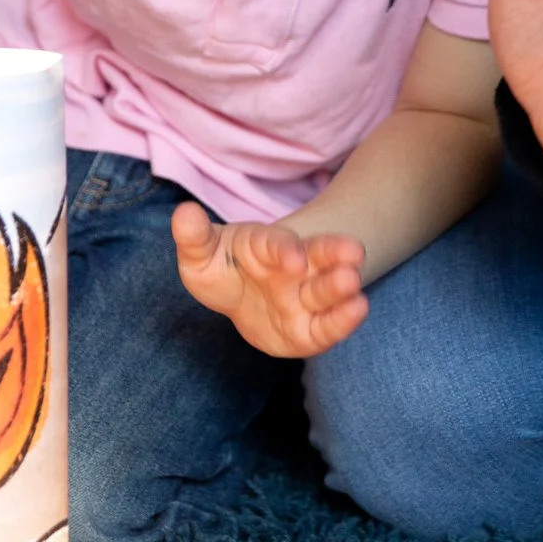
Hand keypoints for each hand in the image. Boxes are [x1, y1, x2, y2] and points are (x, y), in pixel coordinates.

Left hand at [171, 203, 368, 357]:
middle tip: (354, 253)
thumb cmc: (223, 270)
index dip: (285, 249)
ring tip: (354, 285)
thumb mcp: (202, 256)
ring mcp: (305, 297)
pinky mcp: (310, 329)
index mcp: (266, 246)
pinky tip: (358, 311)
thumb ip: (194, 237)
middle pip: (317, 256)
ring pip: (326, 289)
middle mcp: (295, 267)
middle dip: (333, 255)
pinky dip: (343, 320)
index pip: (277, 244)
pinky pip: (328, 326)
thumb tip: (184, 212)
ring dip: (341, 287)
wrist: (244, 300)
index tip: (294, 259)